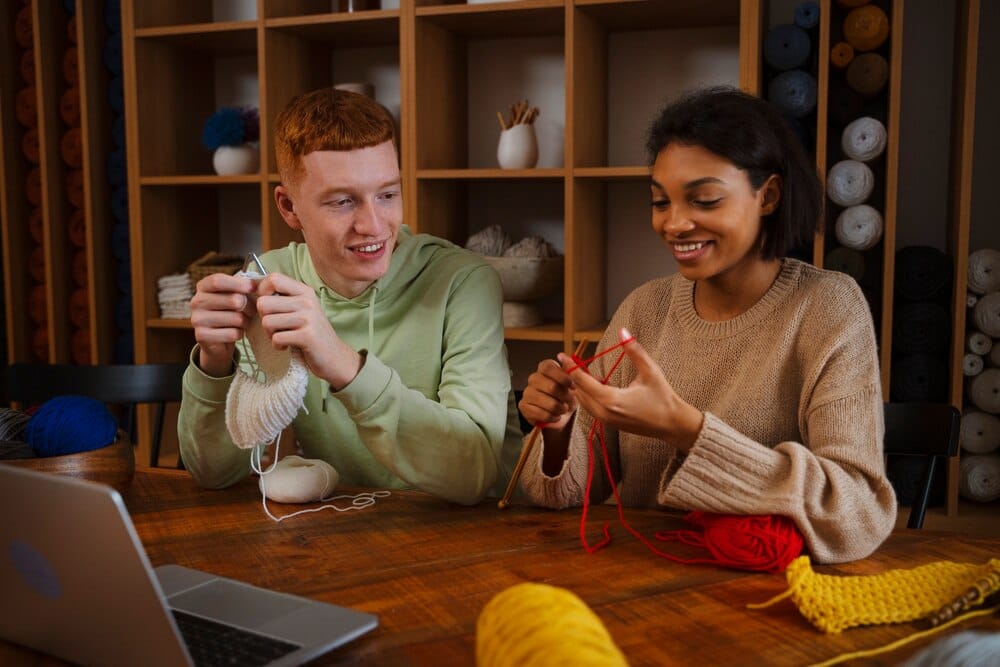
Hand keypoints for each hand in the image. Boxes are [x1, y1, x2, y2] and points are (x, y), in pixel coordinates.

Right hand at [189, 273, 257, 376]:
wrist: (218, 339)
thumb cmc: (229, 312)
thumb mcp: (234, 295)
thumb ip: (242, 287)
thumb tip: (257, 283)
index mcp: (203, 287)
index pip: (218, 280)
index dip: (239, 284)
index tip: (253, 288)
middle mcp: (196, 301)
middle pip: (233, 300)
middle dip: (249, 307)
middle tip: (251, 311)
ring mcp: (197, 319)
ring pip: (236, 318)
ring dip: (245, 322)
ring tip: (242, 322)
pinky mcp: (202, 336)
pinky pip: (233, 333)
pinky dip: (239, 334)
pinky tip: (235, 333)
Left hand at [254, 273, 362, 390]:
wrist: (335, 356)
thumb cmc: (312, 333)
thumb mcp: (302, 309)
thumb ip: (283, 298)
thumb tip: (252, 287)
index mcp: (304, 291)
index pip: (273, 279)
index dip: (262, 292)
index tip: (267, 306)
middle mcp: (307, 301)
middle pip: (264, 303)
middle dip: (264, 318)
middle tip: (276, 327)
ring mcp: (308, 318)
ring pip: (267, 322)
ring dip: (270, 334)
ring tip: (283, 337)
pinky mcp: (307, 336)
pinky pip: (276, 338)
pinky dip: (278, 346)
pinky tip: (288, 346)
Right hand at [519, 356, 577, 429]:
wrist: (561, 416)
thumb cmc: (567, 397)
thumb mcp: (574, 383)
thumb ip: (570, 369)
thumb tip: (562, 355)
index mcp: (545, 368)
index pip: (548, 367)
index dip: (562, 377)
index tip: (573, 386)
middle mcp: (534, 378)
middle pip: (549, 385)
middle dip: (564, 396)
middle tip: (570, 401)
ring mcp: (527, 392)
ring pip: (544, 401)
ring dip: (558, 408)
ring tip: (563, 410)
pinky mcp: (523, 406)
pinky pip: (538, 412)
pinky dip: (551, 417)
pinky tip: (555, 417)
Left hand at [565, 328, 702, 450]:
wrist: (672, 424)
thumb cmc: (663, 397)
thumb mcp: (650, 371)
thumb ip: (634, 351)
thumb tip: (623, 331)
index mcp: (611, 400)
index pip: (582, 381)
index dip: (570, 367)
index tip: (561, 355)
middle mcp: (604, 413)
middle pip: (578, 392)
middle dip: (572, 376)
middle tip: (568, 359)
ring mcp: (605, 421)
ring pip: (582, 401)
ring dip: (579, 386)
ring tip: (578, 370)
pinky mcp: (609, 424)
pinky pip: (590, 408)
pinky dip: (587, 395)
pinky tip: (593, 383)